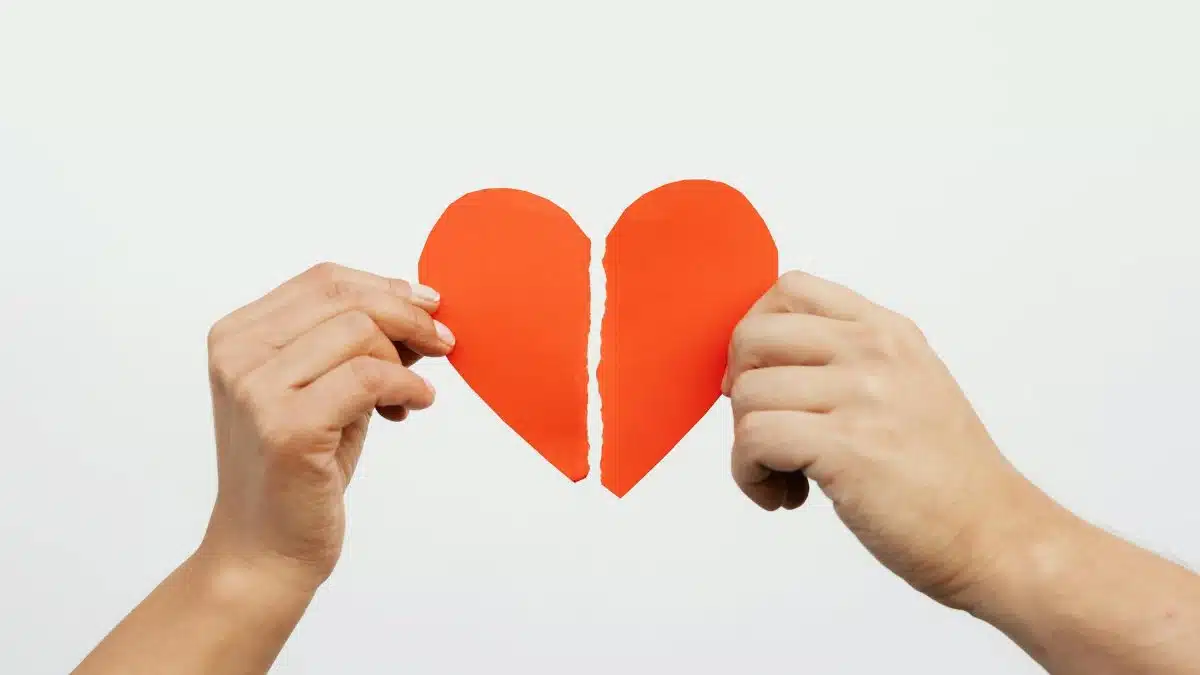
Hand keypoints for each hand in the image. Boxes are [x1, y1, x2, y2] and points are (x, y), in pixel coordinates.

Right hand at [200, 263, 453, 590]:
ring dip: (405, 359)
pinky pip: (368, 377)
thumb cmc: (300, 469)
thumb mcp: (322, 388)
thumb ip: (352, 343)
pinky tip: (413, 409)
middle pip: (344, 297)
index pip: (324, 279)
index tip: (429, 307)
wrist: (264, 548)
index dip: (386, 287)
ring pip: (360, 332)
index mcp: (237, 335)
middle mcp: (238, 355)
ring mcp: (257, 390)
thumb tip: (419, 302)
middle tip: (442, 343)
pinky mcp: (287, 426)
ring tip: (412, 394)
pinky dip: (406, 387)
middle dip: (408, 315)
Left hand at [724, 271, 1059, 607]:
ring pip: (747, 394)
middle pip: (753, 335)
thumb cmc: (946, 477)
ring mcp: (863, 395)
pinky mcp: (846, 446)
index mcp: (887, 332)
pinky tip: (785, 495)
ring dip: (747, 445)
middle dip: (740, 389)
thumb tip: (764, 362)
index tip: (765, 380)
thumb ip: (849, 361)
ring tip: (786, 476)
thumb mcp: (909, 387)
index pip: (791, 289)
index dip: (757, 334)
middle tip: (767, 432)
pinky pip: (753, 440)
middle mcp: (875, 352)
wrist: (997, 536)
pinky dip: (750, 476)